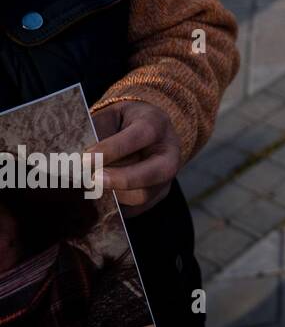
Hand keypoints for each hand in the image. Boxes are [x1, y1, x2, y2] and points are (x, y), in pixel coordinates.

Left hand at [90, 102, 181, 217]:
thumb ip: (98, 131)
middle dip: (124, 178)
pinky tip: (94, 201)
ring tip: (88, 190)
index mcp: (157, 124)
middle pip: (157, 170)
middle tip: (93, 180)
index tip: (86, 158)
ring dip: (113, 195)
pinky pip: (135, 210)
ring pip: (143, 194)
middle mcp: (169, 152)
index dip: (114, 148)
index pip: (141, 135)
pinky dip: (113, 207)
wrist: (143, 131)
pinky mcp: (156, 196)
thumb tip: (74, 155)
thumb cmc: (121, 123)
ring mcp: (166, 177)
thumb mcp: (111, 116)